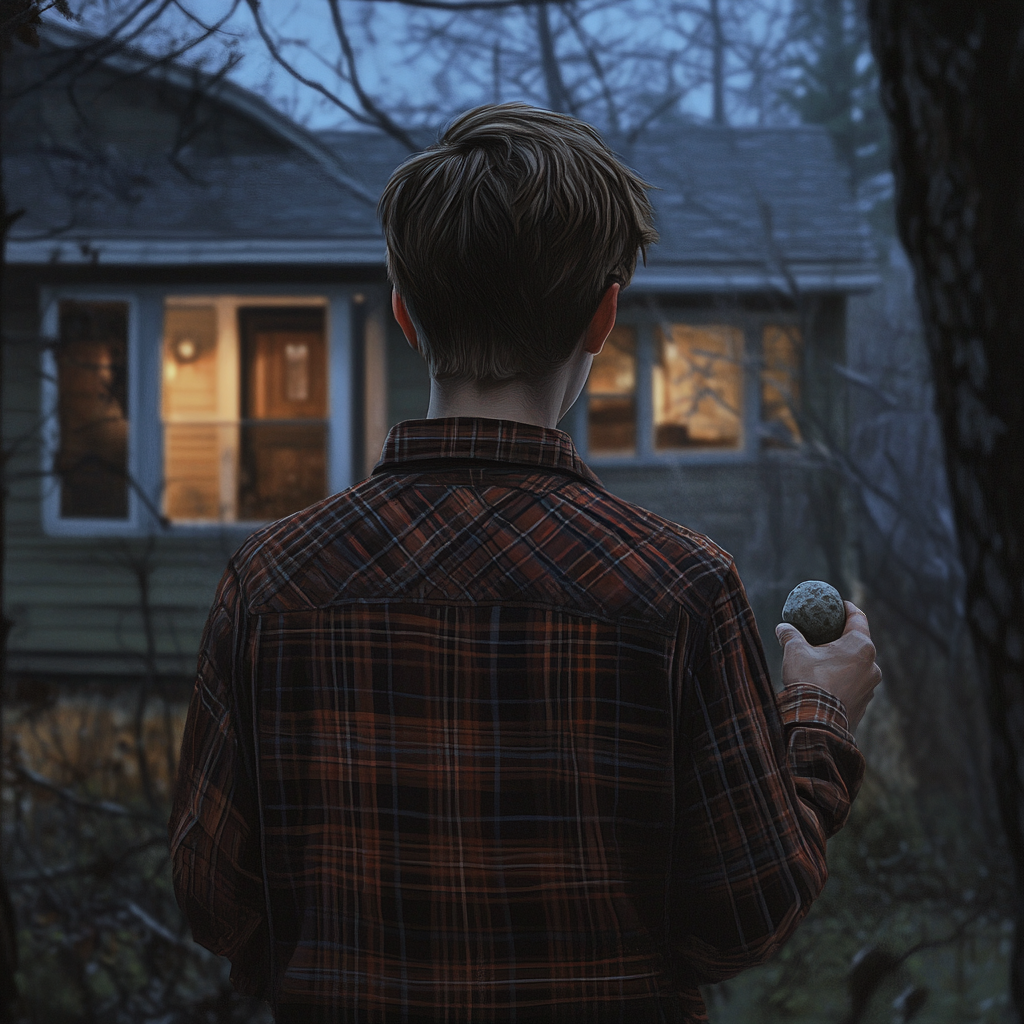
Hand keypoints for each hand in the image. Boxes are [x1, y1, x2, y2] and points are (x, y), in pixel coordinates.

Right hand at [775, 601, 881, 731]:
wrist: (817, 723)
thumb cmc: (809, 681)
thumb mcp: (795, 652)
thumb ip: (790, 635)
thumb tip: (783, 628)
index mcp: (860, 646)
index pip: (858, 617)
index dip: (847, 608)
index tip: (838, 605)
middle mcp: (872, 665)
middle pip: (858, 643)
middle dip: (842, 638)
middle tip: (824, 635)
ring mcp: (870, 686)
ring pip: (857, 666)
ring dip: (843, 662)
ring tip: (823, 662)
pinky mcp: (864, 704)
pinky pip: (854, 684)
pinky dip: (842, 680)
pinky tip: (825, 684)